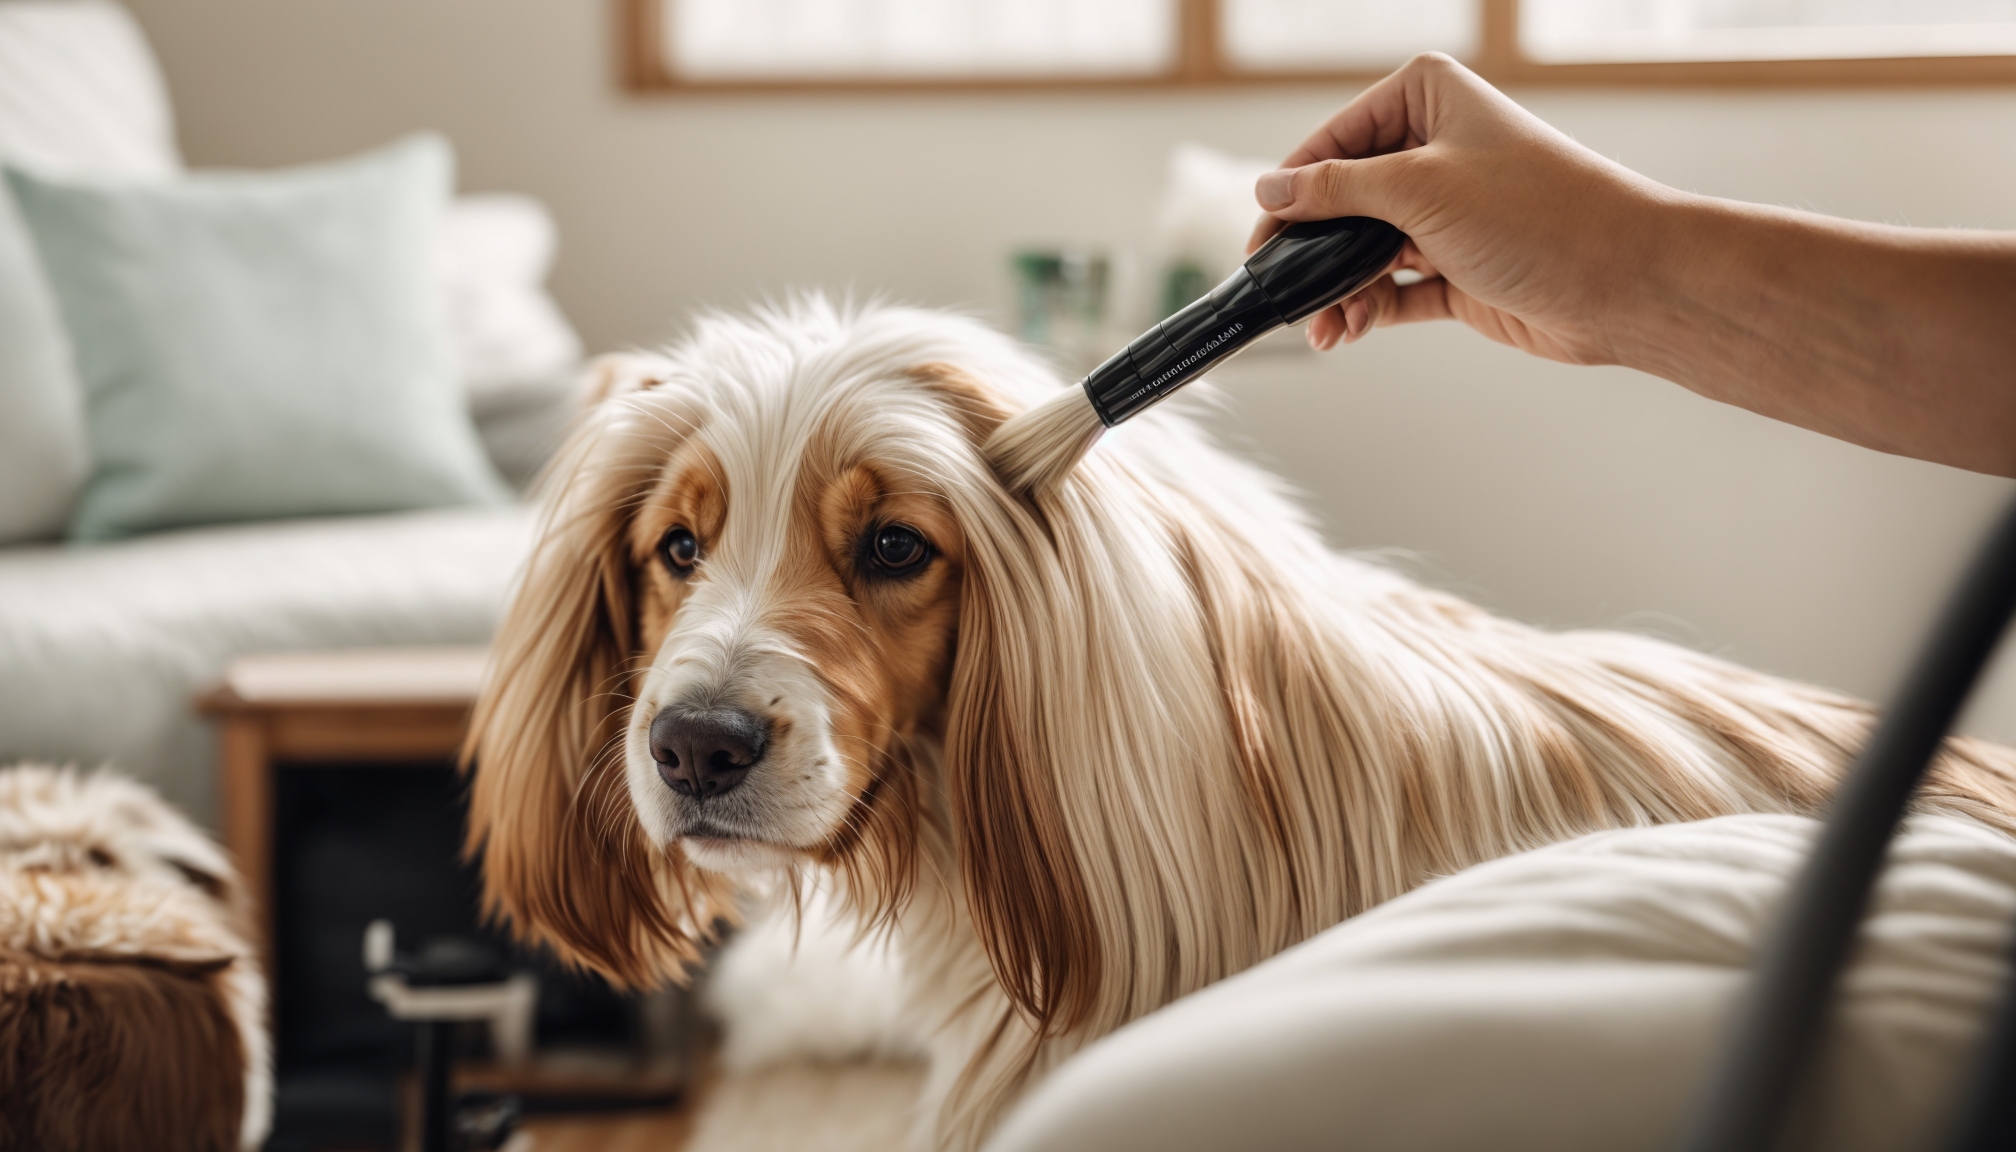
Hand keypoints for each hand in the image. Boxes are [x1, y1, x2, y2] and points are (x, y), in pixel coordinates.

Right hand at [1250, 53, 1676, 358]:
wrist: (1624, 281)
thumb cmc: (1541, 214)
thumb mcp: (1420, 189)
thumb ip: (1337, 192)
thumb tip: (1272, 191)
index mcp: (1427, 98)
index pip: (1333, 141)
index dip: (1292, 190)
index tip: (1260, 237)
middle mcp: (1434, 150)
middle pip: (1343, 201)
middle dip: (1312, 251)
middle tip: (1282, 291)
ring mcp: (1445, 213)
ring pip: (1362, 251)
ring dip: (1336, 290)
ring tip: (1321, 326)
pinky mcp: (1455, 269)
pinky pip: (1390, 289)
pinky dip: (1364, 311)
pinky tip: (1344, 331)